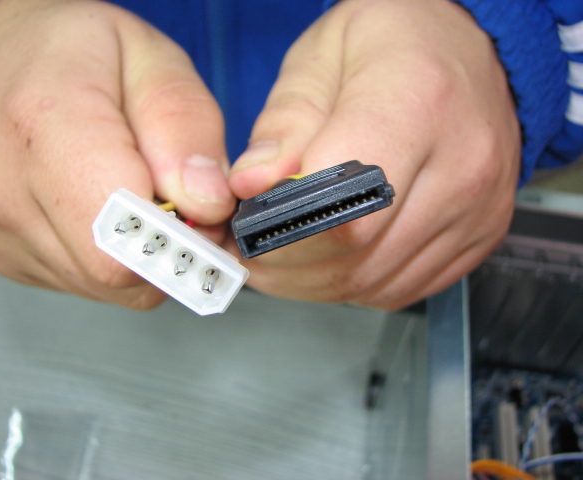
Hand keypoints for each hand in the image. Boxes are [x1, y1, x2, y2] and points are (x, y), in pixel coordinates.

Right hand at [0, 0, 234, 308]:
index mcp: (45, 124)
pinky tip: (106, 208)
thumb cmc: (76, 50)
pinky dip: (114, 257)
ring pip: (107, 286)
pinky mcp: (5, 252)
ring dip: (143, 252)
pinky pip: (86, 283)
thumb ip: (185, 129)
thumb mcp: (154, 60)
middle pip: (119, 271)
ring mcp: (0, 229)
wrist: (4, 60)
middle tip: (180, 197)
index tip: (209, 213)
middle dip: (170, 245)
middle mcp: (7, 188)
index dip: (184, 236)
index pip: (124, 232)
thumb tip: (208, 203)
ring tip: (137, 193)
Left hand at [228, 0, 520, 309]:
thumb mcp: (321, 57)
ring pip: (372, 283)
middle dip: (285, 263)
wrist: (470, 50)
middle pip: (354, 258)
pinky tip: (334, 254)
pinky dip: (354, 282)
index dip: (280, 233)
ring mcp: (476, 209)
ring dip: (313, 279)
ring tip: (287, 248)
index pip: (342, 210)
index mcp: (419, 102)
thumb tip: (252, 186)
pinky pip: (399, 288)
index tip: (247, 225)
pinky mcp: (478, 236)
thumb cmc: (397, 42)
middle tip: (253, 245)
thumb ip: (284, 126)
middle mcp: (462, 165)